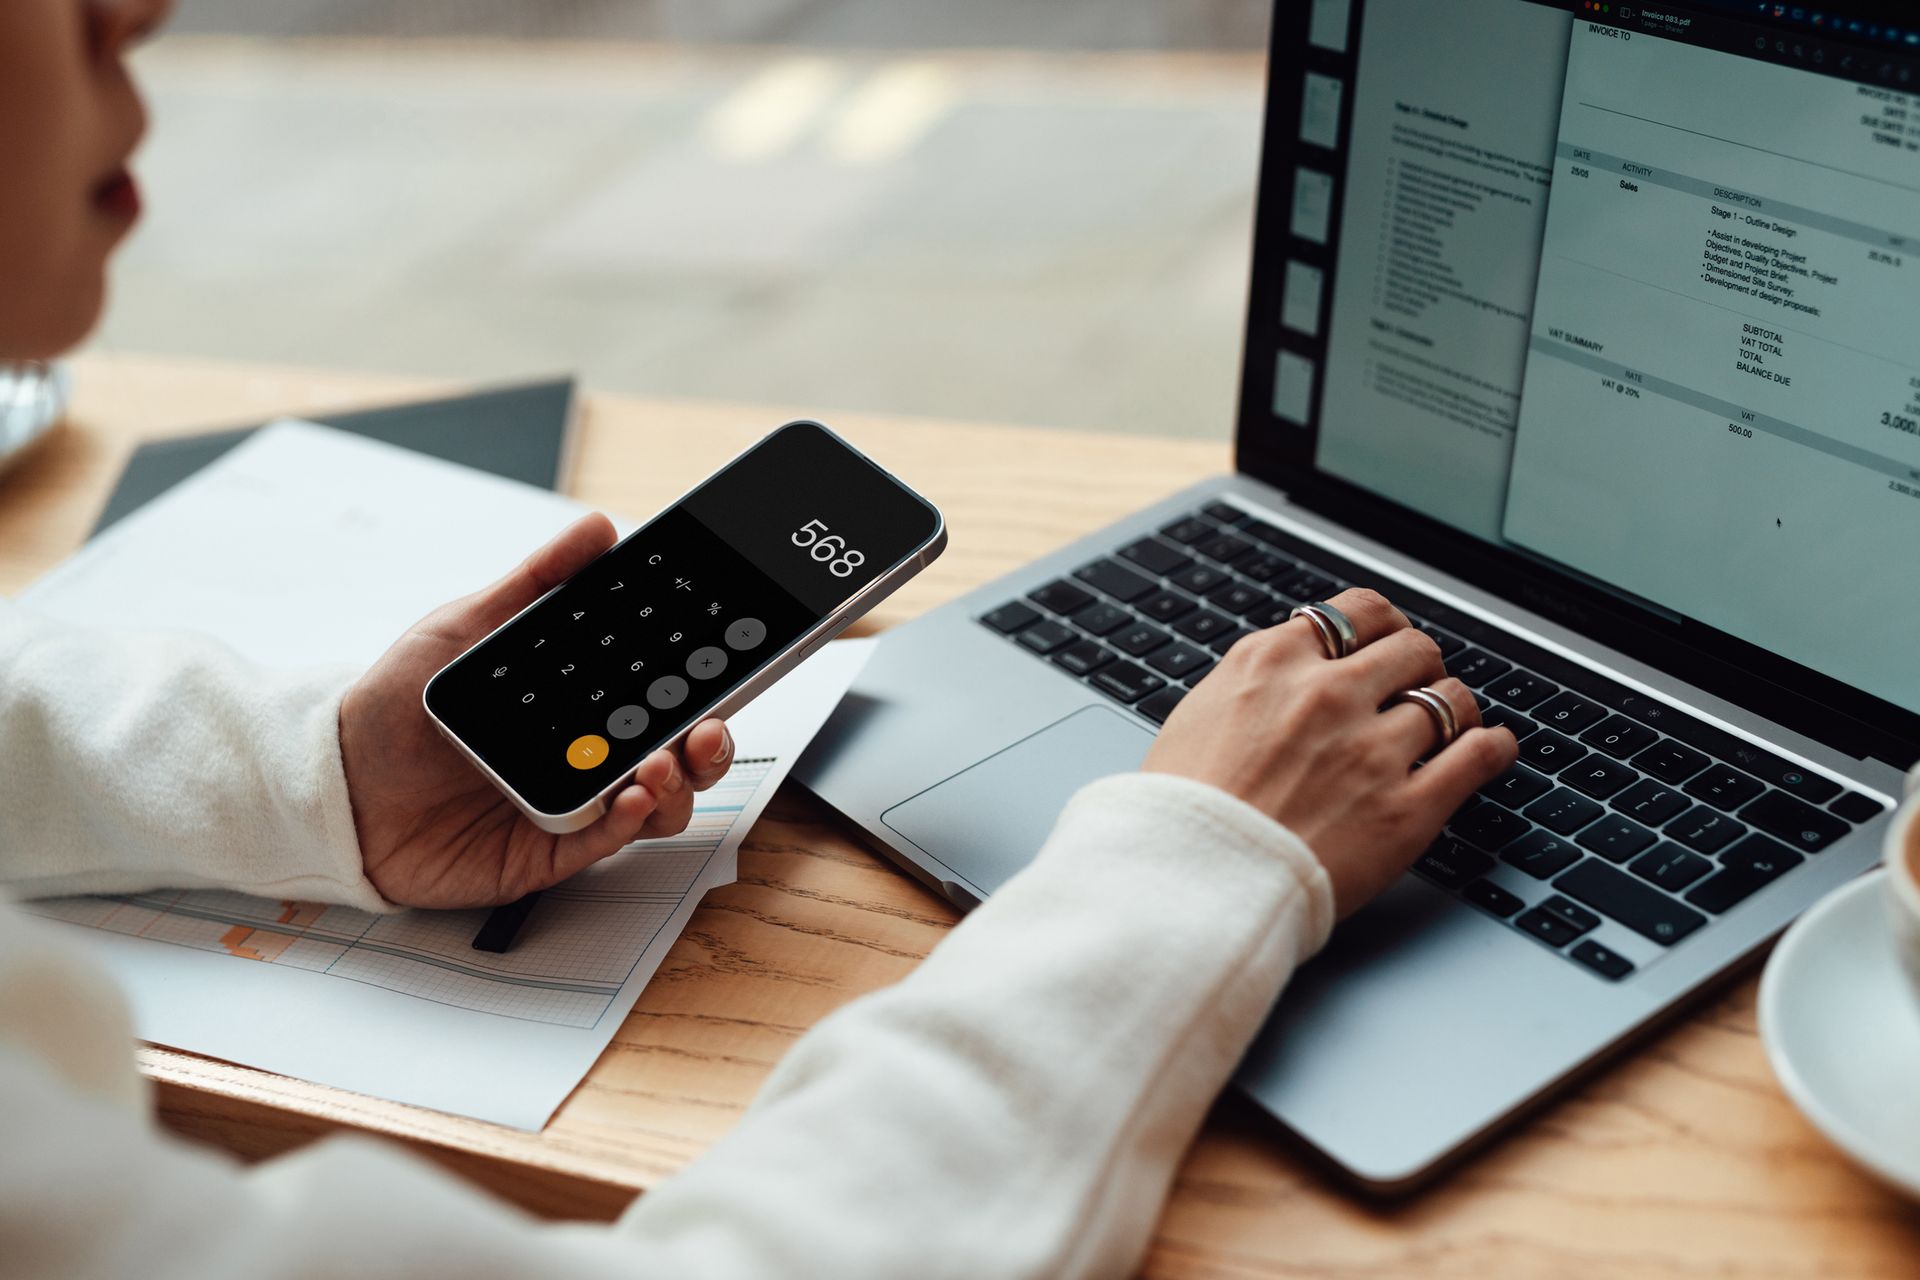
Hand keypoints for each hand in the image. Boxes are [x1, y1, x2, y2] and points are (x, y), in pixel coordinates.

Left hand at [339, 514, 733, 909]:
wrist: (330, 783)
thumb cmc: (395, 706)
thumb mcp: (467, 627)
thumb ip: (536, 581)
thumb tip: (597, 529)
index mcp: (578, 707)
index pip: (660, 698)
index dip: (702, 689)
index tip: (725, 665)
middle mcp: (584, 759)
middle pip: (678, 758)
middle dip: (709, 745)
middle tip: (707, 727)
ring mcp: (571, 808)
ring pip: (657, 807)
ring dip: (676, 785)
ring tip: (659, 762)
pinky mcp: (545, 852)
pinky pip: (605, 844)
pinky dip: (629, 821)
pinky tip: (631, 795)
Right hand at [1142, 589, 1516, 916]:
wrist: (1189, 886)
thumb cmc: (1181, 814)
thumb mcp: (1198, 717)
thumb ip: (1253, 685)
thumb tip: (1287, 671)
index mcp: (1272, 664)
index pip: (1357, 610)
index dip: (1381, 626)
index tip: (1385, 642)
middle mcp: (1327, 694)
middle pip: (1412, 647)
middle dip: (1419, 664)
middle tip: (1417, 687)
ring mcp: (1371, 750)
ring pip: (1450, 697)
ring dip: (1453, 708)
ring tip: (1451, 724)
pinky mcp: (1405, 811)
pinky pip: (1478, 756)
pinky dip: (1492, 747)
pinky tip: (1491, 749)